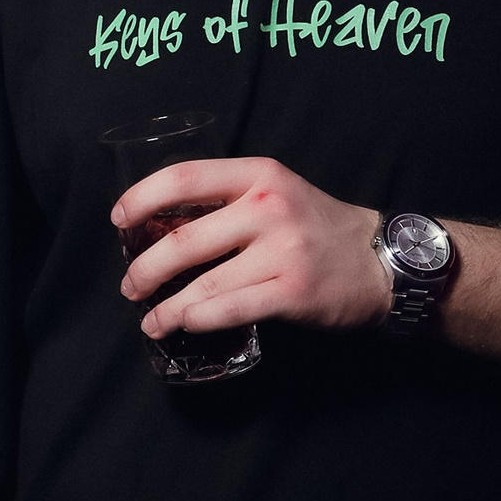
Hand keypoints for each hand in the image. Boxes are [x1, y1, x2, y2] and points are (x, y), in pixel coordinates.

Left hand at [115, 156, 385, 339]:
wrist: (382, 262)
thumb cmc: (317, 227)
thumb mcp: (277, 193)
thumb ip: (227, 201)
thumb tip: (159, 225)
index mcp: (259, 175)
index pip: (184, 178)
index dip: (141, 198)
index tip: (119, 220)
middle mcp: (268, 208)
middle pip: (183, 239)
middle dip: (145, 268)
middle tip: (130, 285)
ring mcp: (282, 252)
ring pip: (202, 283)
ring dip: (166, 305)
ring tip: (149, 319)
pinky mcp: (292, 292)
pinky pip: (230, 309)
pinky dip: (198, 319)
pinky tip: (182, 324)